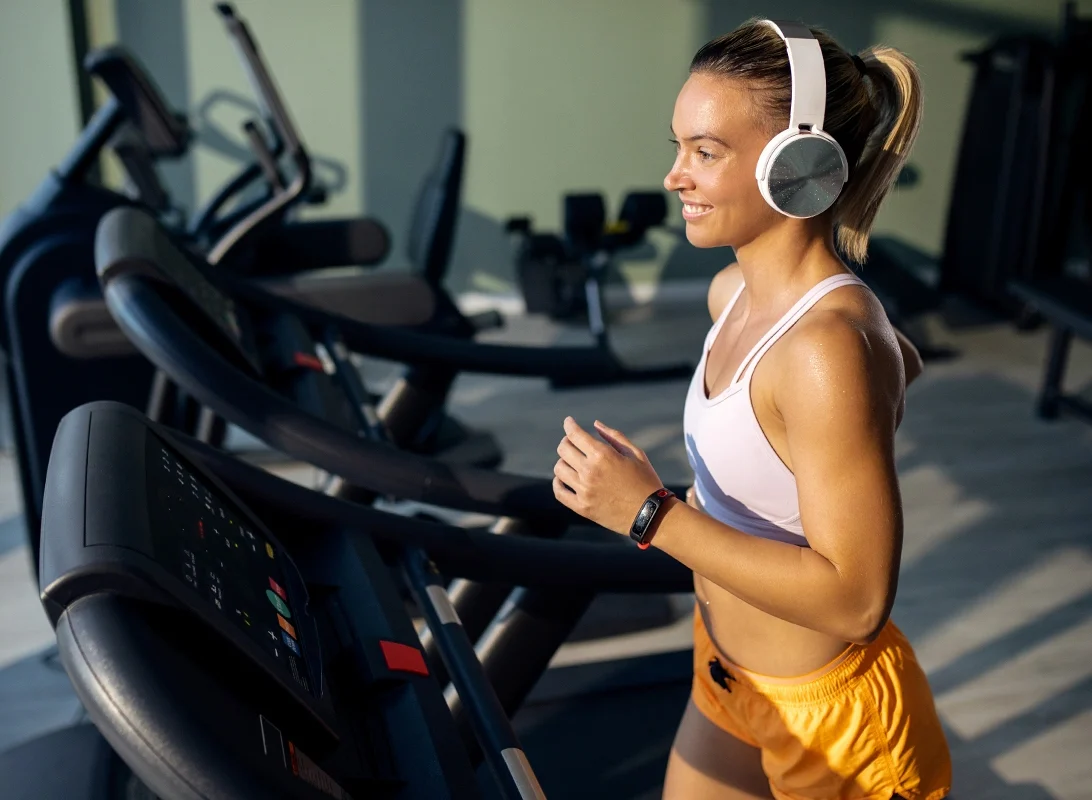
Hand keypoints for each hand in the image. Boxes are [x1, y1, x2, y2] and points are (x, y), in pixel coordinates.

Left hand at [552, 416, 663, 534]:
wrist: (650, 514)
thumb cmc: (646, 480)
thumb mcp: (635, 453)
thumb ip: (614, 436)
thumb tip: (595, 424)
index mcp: (603, 455)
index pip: (575, 434)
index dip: (569, 425)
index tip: (568, 421)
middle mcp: (590, 472)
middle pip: (564, 449)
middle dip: (567, 441)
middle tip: (572, 442)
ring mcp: (584, 490)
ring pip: (559, 469)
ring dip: (563, 461)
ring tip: (572, 461)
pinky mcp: (582, 507)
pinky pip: (559, 492)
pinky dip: (558, 483)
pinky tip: (564, 478)